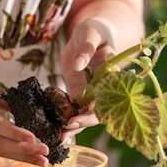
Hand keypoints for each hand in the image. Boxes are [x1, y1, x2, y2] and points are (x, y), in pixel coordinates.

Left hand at [60, 18, 115, 141]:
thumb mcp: (90, 33)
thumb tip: (79, 64)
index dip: (99, 105)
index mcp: (110, 73)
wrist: (87, 34)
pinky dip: (65, 121)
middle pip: (97, 110)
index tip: (86, 111)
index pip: (108, 93)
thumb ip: (86, 48)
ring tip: (60, 137)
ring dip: (73, 127)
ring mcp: (90, 93)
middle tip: (69, 128)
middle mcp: (102, 88)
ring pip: (84, 114)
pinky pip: (73, 110)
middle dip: (84, 121)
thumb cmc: (93, 30)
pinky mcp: (78, 94)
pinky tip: (56, 131)